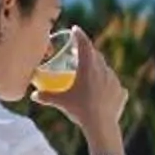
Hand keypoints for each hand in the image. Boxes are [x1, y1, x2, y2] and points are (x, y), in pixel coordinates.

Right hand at [35, 26, 127, 154]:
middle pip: (96, 55)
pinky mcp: (121, 92)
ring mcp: (115, 80)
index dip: (79, 35)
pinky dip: (107, 85)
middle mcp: (103, 70)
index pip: (84, 44)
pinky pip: (114, 85)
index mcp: (88, 67)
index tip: (76, 29)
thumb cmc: (79, 110)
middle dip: (87, 51)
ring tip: (89, 73)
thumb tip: (32, 95)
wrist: (102, 125)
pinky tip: (102, 92)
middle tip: (78, 52)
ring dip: (97, 68)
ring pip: (105, 69)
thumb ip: (46, 96)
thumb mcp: (61, 102)